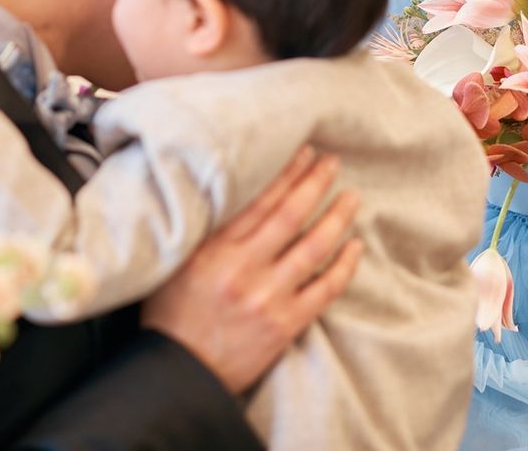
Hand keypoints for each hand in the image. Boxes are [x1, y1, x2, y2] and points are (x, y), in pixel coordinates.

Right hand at [141, 147, 361, 393]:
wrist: (177, 376)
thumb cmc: (172, 314)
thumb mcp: (178, 261)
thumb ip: (205, 228)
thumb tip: (230, 186)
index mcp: (214, 249)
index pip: (260, 199)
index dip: (287, 171)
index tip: (305, 152)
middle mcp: (243, 269)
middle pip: (291, 214)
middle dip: (316, 182)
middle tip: (333, 162)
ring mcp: (267, 298)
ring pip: (314, 247)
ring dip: (338, 217)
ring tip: (352, 196)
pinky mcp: (284, 326)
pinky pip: (325, 289)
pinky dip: (345, 265)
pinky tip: (355, 246)